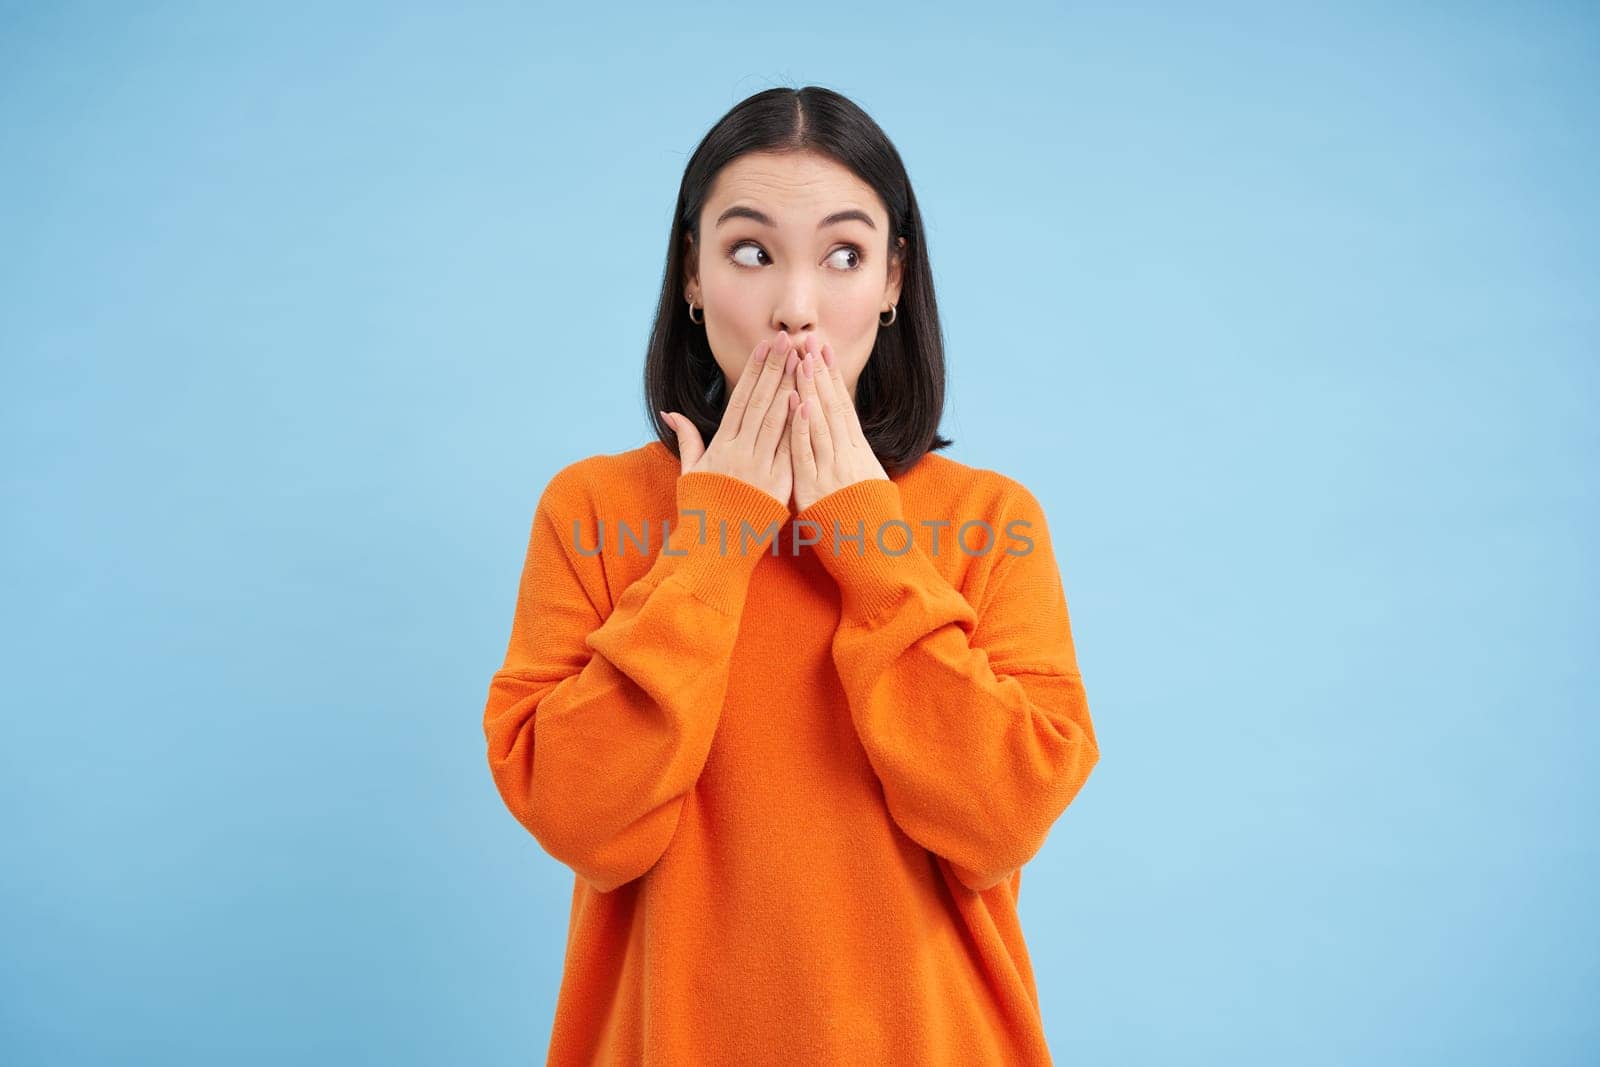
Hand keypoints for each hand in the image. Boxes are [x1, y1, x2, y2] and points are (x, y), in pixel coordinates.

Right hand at [661, 332, 800, 506]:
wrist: (713, 552)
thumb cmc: (702, 512)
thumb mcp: (690, 474)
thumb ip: (687, 440)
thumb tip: (671, 412)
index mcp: (720, 447)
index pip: (740, 400)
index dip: (755, 372)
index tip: (766, 347)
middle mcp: (739, 454)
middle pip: (761, 404)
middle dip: (776, 370)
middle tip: (789, 341)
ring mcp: (759, 470)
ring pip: (776, 421)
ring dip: (789, 388)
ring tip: (802, 362)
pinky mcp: (777, 488)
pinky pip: (789, 451)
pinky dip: (797, 427)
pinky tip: (805, 402)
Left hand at [788, 335, 888, 512]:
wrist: (875, 557)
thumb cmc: (872, 526)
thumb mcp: (872, 488)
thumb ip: (859, 463)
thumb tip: (854, 445)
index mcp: (860, 455)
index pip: (843, 407)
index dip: (833, 378)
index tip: (824, 352)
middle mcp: (848, 458)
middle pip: (832, 408)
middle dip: (820, 373)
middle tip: (811, 341)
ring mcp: (832, 472)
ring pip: (820, 424)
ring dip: (810, 390)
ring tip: (802, 360)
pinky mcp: (815, 490)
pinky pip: (806, 454)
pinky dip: (802, 428)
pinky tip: (798, 405)